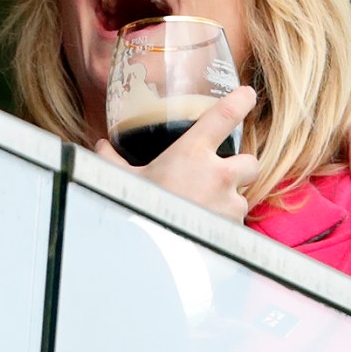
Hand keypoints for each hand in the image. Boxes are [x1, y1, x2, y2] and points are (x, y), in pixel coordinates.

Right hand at [94, 86, 259, 222]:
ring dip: (229, 201)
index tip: (247, 94)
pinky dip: (224, 225)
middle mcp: (218, 175)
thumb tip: (100, 146)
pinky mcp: (234, 231)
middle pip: (250, 161)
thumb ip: (113, 161)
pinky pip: (236, 225)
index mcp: (193, 153)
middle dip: (240, 167)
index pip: (224, 116)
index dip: (239, 101)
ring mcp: (229, 205)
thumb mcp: (124, 182)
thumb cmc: (140, 213)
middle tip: (221, 174)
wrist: (154, 257)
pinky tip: (203, 230)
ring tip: (204, 209)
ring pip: (242, 197)